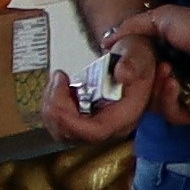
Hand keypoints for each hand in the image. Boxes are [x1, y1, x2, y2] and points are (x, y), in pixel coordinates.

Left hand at [44, 31, 159, 143]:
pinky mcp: (83, 120)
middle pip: (73, 134)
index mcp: (126, 115)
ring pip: (61, 130)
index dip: (71, 123)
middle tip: (59, 80)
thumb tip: (124, 74)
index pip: (96, 132)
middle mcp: (110, 126)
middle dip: (56, 109)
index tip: (58, 103)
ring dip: (51, 105)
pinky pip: (59, 122)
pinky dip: (52, 104)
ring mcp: (95, 124)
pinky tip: (60, 86)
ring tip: (59, 80)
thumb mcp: (138, 54)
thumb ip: (133, 64)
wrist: (134, 61)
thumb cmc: (137, 60)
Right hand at [121, 6, 189, 125]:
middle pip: (142, 98)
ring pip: (155, 108)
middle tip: (143, 71)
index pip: (136, 83)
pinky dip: (169, 100)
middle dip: (139, 85)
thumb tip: (106, 42)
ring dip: (155, 90)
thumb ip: (131, 28)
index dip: (125, 79)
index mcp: (162, 68)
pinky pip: (175, 116)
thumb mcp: (158, 20)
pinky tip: (173, 83)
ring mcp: (185, 101)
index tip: (119, 69)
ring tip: (166, 69)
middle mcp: (171, 86)